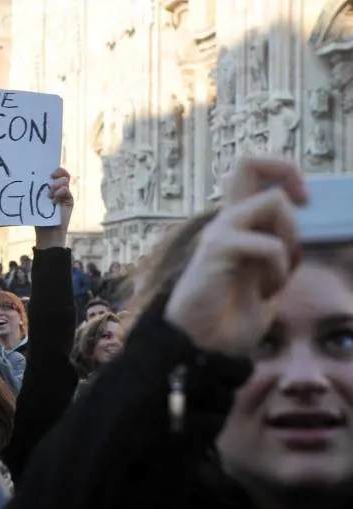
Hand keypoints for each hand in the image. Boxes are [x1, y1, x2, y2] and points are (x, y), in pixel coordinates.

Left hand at [36, 167, 72, 248]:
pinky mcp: (69, 200)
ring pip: (65, 180)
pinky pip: (66, 190)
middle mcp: (59, 188)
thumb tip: (29, 177)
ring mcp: (65, 194)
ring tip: (50, 193)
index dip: (53, 169)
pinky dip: (60, 192)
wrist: (47, 231)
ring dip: (57, 184)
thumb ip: (36, 189)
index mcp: (49, 186)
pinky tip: (54, 200)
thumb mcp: (35, 200)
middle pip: (62, 173)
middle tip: (51, 176)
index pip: (55, 173)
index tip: (47, 171)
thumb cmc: (38, 216)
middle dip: (58, 172)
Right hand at [164, 157, 306, 355]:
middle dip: (287, 171)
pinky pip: (270, 244)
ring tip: (279, 274)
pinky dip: (279, 268)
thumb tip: (304, 233)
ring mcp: (220, 232)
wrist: (204, 346)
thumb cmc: (232, 317)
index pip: (251, 173)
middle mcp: (226, 221)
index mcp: (237, 225)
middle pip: (249, 161)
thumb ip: (280, 250)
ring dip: (291, 237)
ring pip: (273, 201)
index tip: (304, 203)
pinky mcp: (218, 249)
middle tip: (302, 205)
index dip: (284, 174)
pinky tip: (265, 292)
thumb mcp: (269, 277)